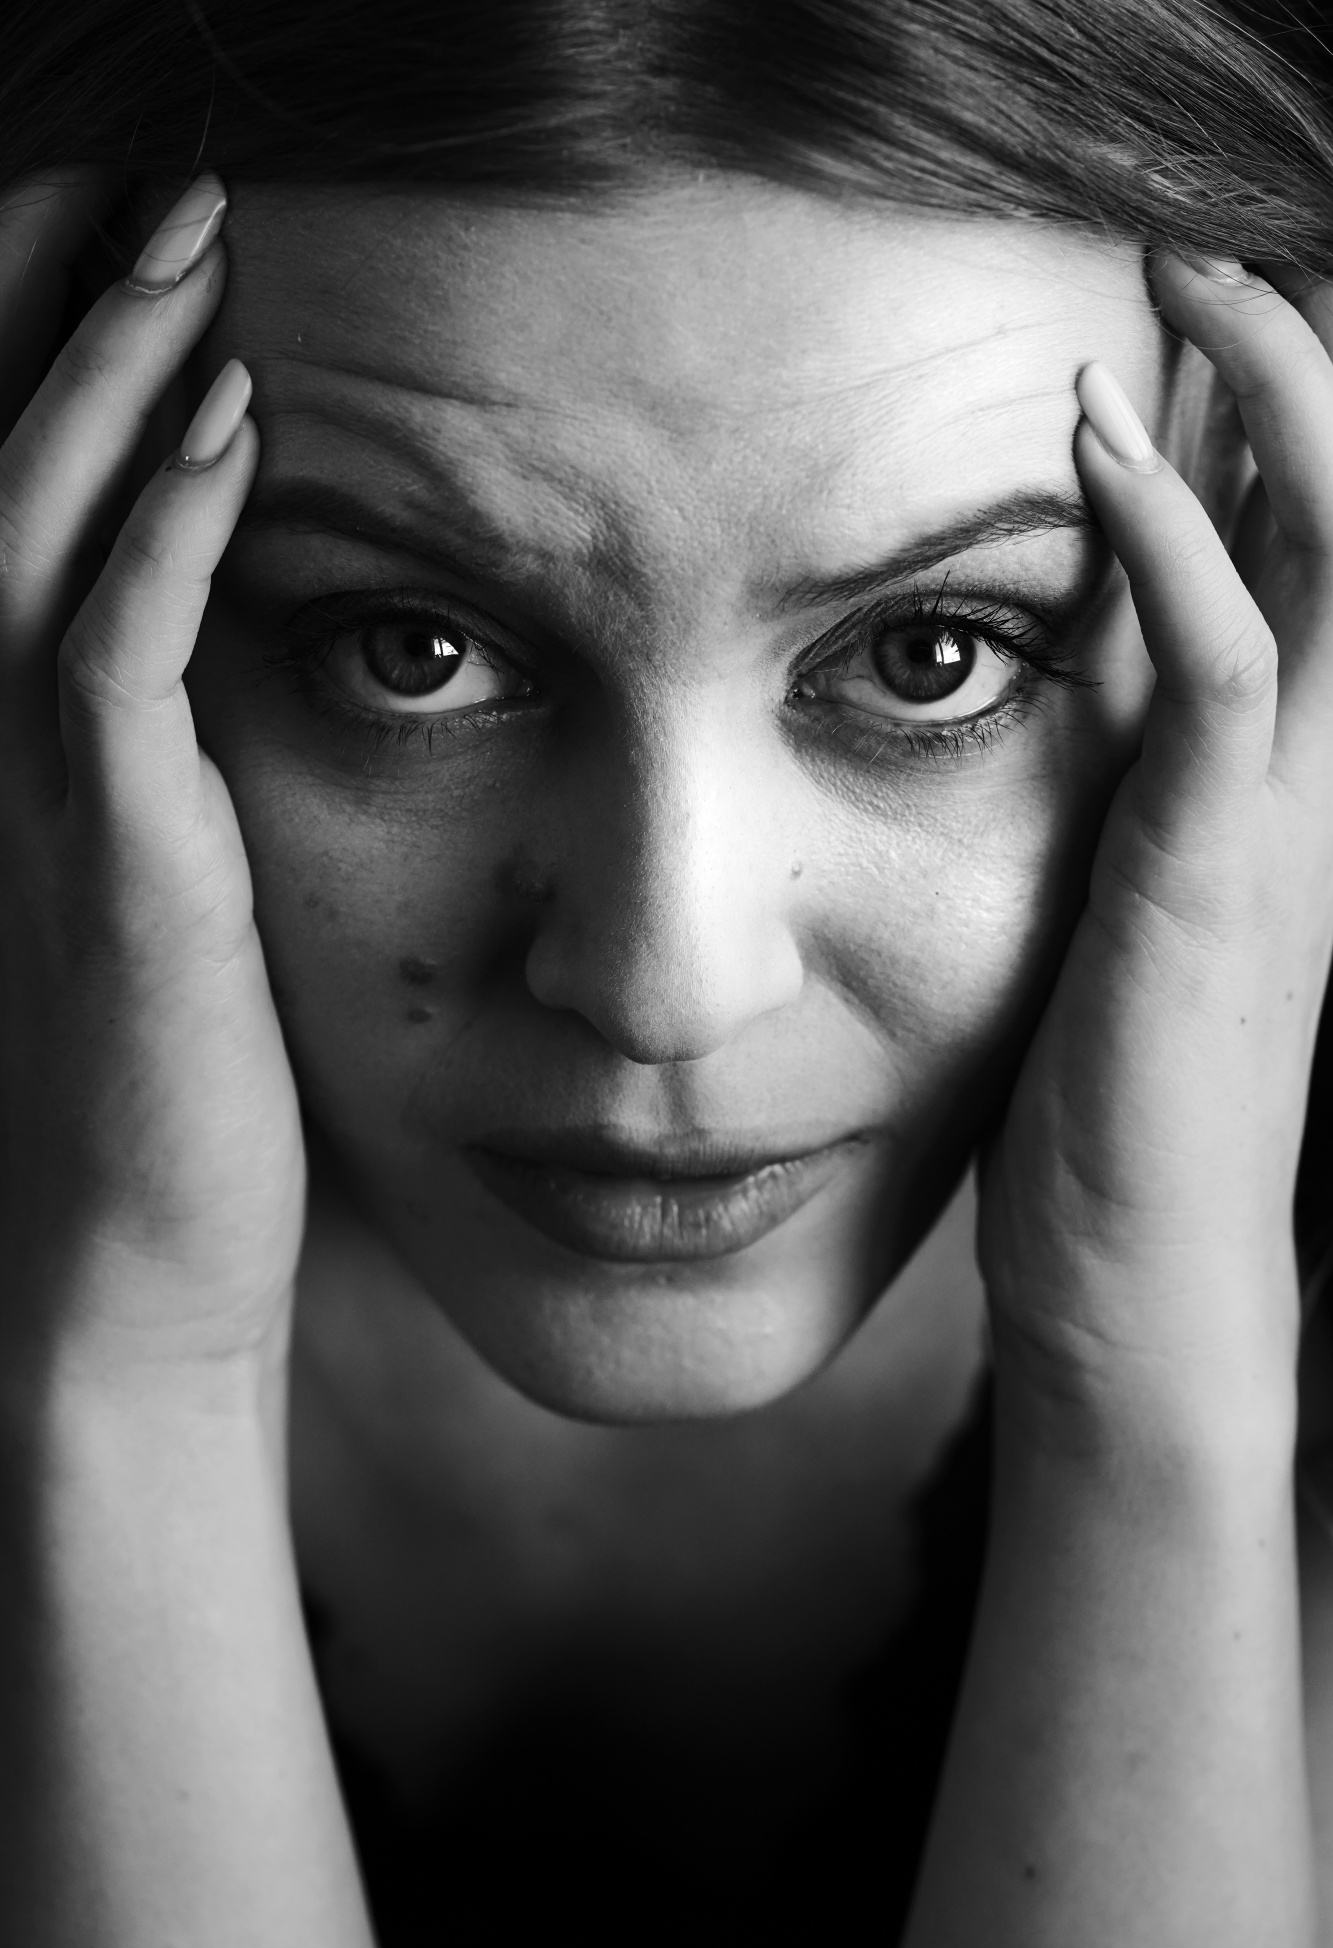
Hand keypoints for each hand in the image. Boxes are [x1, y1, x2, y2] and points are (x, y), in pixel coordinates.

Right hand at [0, 173, 304, 1403]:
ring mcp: (31, 795)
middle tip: (161, 190)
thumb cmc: (166, 1084)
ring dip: (112, 377)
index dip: (52, 365)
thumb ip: (174, 762)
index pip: (14, 511)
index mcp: (7, 746)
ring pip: (39, 530)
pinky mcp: (113, 858)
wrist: (124, 1260)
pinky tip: (234, 427)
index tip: (140, 255)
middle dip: (66, 316)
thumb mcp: (162, 890)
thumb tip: (251, 649)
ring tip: (196, 245)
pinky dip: (166, 528)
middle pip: (0, 473)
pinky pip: (115, 653)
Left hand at [979, 251, 1332, 1457]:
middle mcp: (1322, 787)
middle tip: (1193, 254)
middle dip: (1297, 366)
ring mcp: (1291, 826)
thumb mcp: (1118, 919)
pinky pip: (1228, 663)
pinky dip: (1173, 537)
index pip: (1318, 568)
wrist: (1143, 1286)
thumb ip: (1120, 806)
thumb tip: (1059, 716)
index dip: (1276, 434)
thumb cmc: (1108, 1116)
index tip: (1189, 339)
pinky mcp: (1221, 871)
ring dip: (1266, 396)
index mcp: (1291, 793)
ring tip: (1178, 281)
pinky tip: (1097, 445)